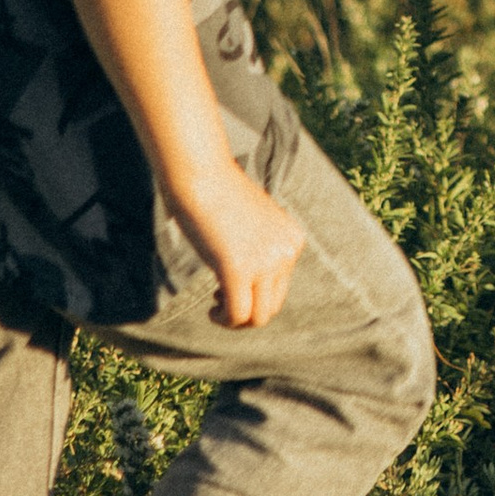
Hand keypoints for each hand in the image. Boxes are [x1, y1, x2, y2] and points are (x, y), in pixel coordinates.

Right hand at [173, 161, 308, 328]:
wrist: (202, 175)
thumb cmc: (219, 195)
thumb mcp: (253, 225)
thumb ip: (260, 249)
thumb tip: (253, 287)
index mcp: (292, 240)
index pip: (280, 287)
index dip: (255, 294)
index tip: (229, 285)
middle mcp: (286, 252)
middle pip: (274, 305)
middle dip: (248, 311)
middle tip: (222, 297)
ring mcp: (265, 262)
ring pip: (259, 317)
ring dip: (236, 319)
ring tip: (217, 305)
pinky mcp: (239, 269)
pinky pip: (238, 315)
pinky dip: (224, 320)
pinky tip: (212, 310)